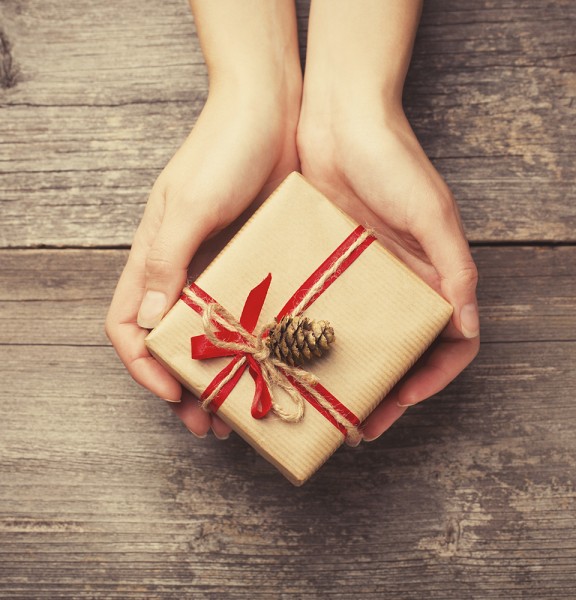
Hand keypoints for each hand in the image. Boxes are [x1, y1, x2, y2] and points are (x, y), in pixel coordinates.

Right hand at [105, 86, 299, 438]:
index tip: (173, 393)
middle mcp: (184, 268)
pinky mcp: (259, 259)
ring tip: (246, 405)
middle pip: (171, 340)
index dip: (144, 364)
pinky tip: (276, 361)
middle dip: (185, 383)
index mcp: (155, 257)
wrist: (273, 109)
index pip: (130, 324)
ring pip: (212, 333)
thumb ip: (168, 262)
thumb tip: (153, 322)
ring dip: (223, 373)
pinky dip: (256, 343)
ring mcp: (222, 266)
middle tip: (212, 423)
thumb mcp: (190, 205)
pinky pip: (251, 311)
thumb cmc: (225, 148)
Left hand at [297, 103, 479, 441]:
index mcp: (432, 275)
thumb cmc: (392, 159)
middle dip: (383, 390)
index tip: (400, 402)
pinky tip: (291, 357)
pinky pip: (322, 310)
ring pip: (358, 338)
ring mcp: (360, 275)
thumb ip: (454, 269)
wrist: (339, 117)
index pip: (446, 343)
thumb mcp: (431, 213)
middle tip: (355, 422)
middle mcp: (398, 282)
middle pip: (399, 351)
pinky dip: (313, 338)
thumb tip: (470, 326)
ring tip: (320, 401)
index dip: (430, 379)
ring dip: (345, 373)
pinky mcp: (325, 262)